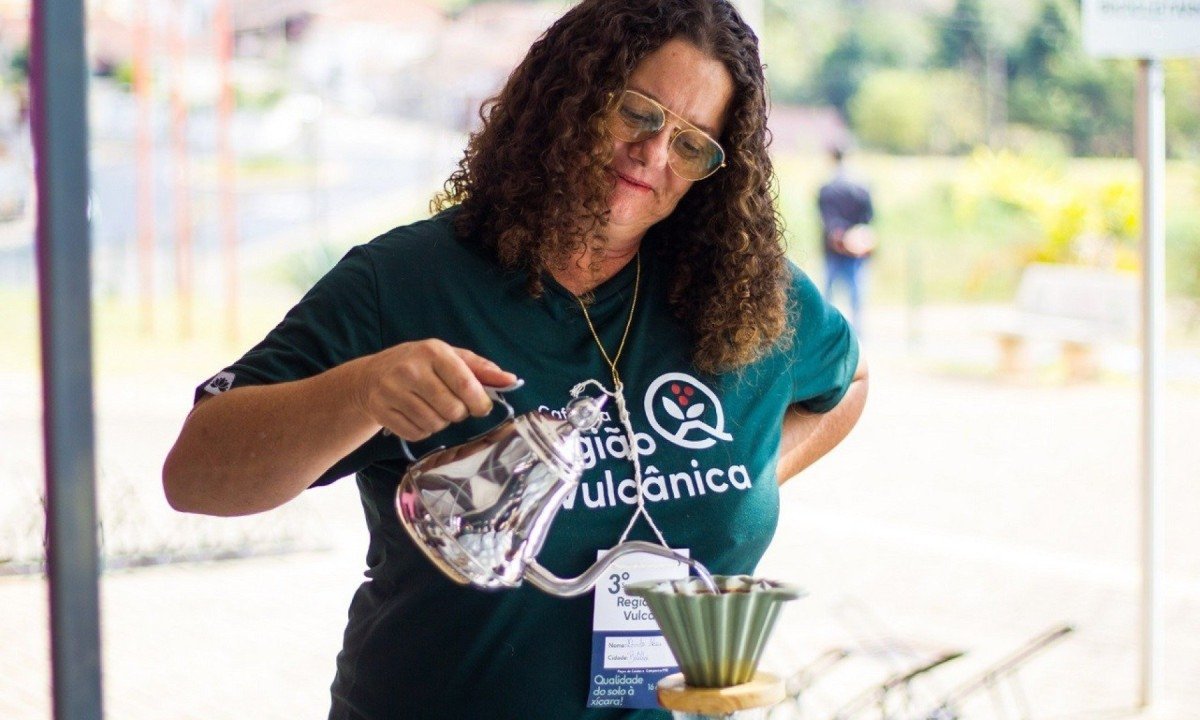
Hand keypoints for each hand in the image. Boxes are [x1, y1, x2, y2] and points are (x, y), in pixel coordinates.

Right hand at [352, 339, 517, 440]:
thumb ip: (482, 369)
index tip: (482, 407)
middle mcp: (410, 369)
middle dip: (459, 413)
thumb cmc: (421, 364)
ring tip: (433, 408)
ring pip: (435, 424)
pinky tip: (417, 416)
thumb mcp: (451, 358)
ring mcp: (392, 391)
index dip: (480, 403)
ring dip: (441, 422)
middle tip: (453, 405)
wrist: (372, 376)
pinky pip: (417, 434)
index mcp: (433, 352)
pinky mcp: (381, 411)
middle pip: (452, 410)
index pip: (466, 385)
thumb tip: (511, 381)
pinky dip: (423, 431)